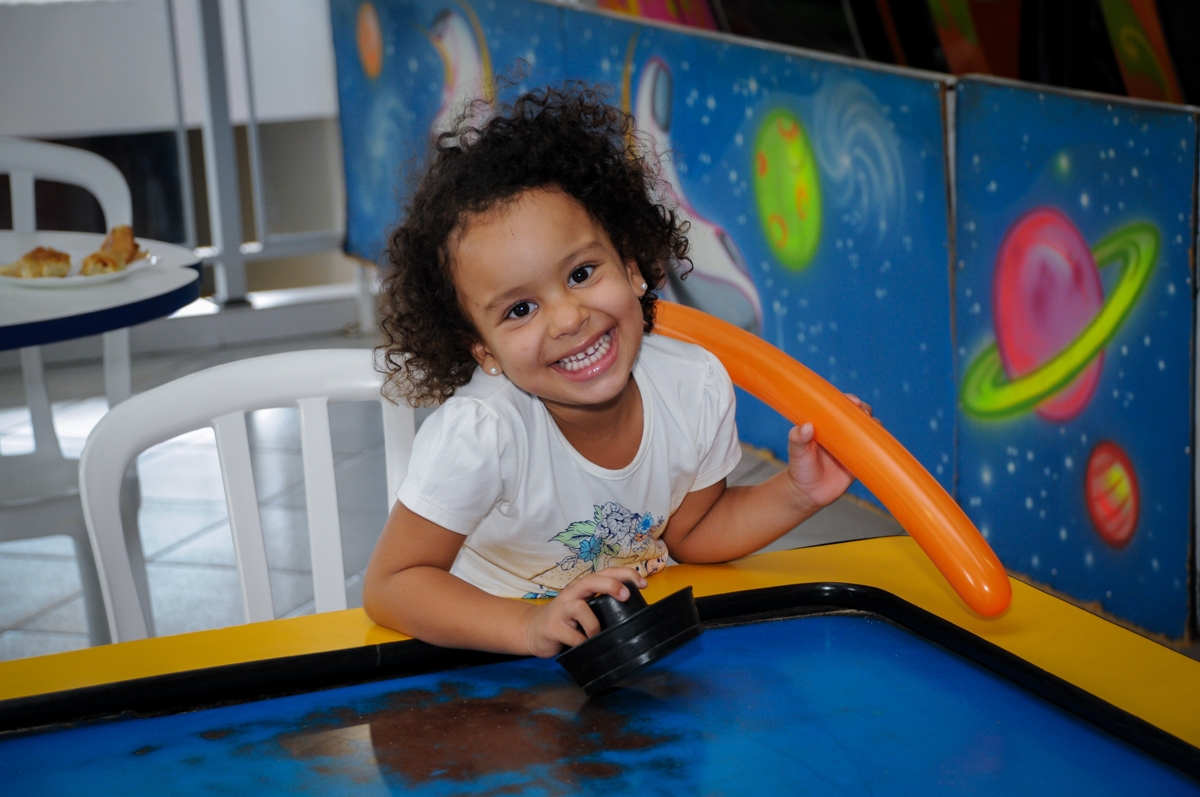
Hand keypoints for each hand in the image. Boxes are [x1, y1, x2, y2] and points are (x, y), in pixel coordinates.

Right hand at [520, 567, 647, 657]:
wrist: (532, 630)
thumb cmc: (566, 620)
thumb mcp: (584, 607)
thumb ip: (603, 605)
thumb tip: (634, 612)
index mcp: (583, 587)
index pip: (606, 572)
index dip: (625, 574)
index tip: (643, 584)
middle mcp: (572, 593)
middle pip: (591, 581)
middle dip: (611, 585)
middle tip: (626, 595)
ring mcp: (560, 609)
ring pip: (581, 608)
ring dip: (594, 625)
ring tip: (596, 636)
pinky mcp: (552, 627)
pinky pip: (572, 636)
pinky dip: (582, 643)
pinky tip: (583, 646)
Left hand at [785, 393, 873, 512]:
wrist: (807, 494)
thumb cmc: (799, 469)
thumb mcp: (796, 452)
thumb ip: (797, 439)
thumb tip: (806, 426)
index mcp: (825, 425)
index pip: (839, 408)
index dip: (848, 401)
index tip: (853, 401)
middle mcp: (840, 433)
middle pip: (857, 416)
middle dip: (864, 411)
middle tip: (864, 414)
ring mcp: (851, 446)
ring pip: (868, 431)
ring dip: (874, 426)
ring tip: (874, 426)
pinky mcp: (859, 462)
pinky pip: (873, 451)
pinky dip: (879, 446)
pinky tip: (882, 444)